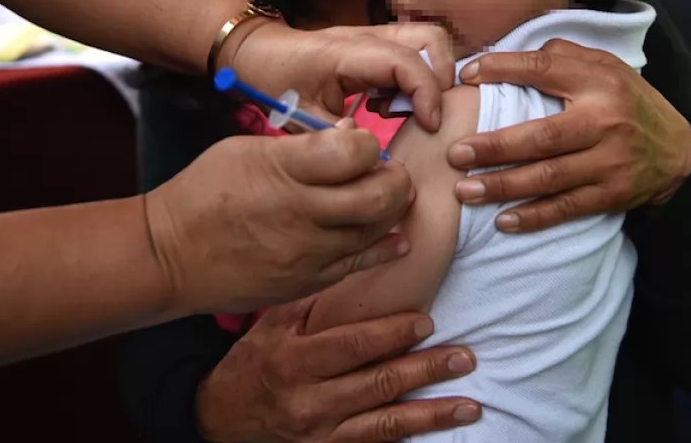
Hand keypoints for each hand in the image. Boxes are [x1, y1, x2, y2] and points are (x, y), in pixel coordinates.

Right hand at [147, 130, 414, 314]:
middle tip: (388, 173)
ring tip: (381, 200)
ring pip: (378, 231)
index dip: (369, 143)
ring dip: (390, 212)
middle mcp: (302, 213)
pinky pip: (361, 264)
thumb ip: (303, 144)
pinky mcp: (308, 282)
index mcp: (283, 170)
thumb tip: (351, 135)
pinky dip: (383, 248)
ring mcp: (308, 253)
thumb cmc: (204, 193)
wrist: (169, 256)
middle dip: (395, 179)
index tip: (360, 145)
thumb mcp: (245, 149)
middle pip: (381, 195)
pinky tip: (392, 238)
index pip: (356, 150)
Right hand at [195, 297, 479, 441]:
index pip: (351, 344)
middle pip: (376, 384)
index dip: (391, 333)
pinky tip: (437, 431)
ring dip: (431, 415)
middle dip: (425, 370)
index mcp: (294, 360)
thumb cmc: (254, 363)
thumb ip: (310, 301)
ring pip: (384, 424)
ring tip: (470, 404)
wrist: (220, 420)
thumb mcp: (270, 326)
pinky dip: (408, 440)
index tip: (427, 320)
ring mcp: (319, 434)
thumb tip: (357, 265)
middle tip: (465, 356)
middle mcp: (308, 401)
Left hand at [229, 23, 453, 132]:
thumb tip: (371, 153)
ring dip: (432, 75)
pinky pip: (414, 51)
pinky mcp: (376, 42)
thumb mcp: (300, 117)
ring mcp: (374, 35)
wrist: (258, 53)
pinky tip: (391, 105)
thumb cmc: (276, 81)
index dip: (427, 93)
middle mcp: (367, 36)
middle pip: (430, 40)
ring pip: (428, 41)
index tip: (429, 125)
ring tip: (411, 111)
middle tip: (428, 117)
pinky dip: (418, 77)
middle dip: (441, 80)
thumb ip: (336, 136)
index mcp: (347, 52)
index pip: (405, 61)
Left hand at [450, 38, 690, 231]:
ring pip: (550, 177)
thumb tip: (506, 57)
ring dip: (504, 185)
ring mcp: (610, 162)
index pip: (545, 69)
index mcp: (599, 82)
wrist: (678, 148)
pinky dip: (534, 216)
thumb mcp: (605, 65)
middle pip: (543, 136)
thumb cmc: (626, 100)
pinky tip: (502, 221)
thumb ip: (561, 55)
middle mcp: (605, 122)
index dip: (503, 69)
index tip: (466, 75)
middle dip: (495, 147)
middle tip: (455, 153)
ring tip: (464, 190)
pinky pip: (567, 208)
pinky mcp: (613, 194)